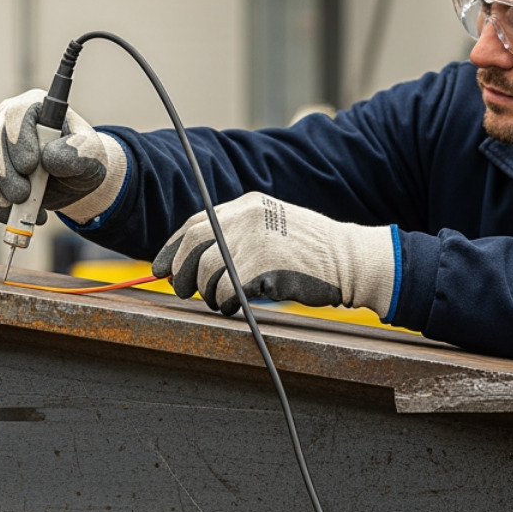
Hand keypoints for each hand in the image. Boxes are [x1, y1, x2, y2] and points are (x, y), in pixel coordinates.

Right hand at [0, 89, 127, 225]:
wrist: (70, 181)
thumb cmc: (81, 161)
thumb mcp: (92, 156)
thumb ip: (79, 153)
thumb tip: (49, 158)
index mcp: (34, 107)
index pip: (16, 113)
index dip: (19, 139)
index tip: (30, 166)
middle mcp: (5, 120)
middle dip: (4, 173)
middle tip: (22, 196)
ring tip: (24, 208)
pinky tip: (12, 214)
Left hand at [152, 192, 397, 318]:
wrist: (351, 259)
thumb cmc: (314, 252)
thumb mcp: (274, 226)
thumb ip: (240, 233)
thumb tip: (198, 258)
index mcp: (246, 205)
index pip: (194, 223)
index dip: (172, 249)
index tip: (161, 268)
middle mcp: (246, 217)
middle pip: (192, 246)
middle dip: (181, 273)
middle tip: (185, 291)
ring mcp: (254, 240)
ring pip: (208, 272)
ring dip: (209, 294)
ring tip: (223, 301)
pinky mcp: (261, 266)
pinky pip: (227, 290)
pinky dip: (226, 303)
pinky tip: (237, 306)